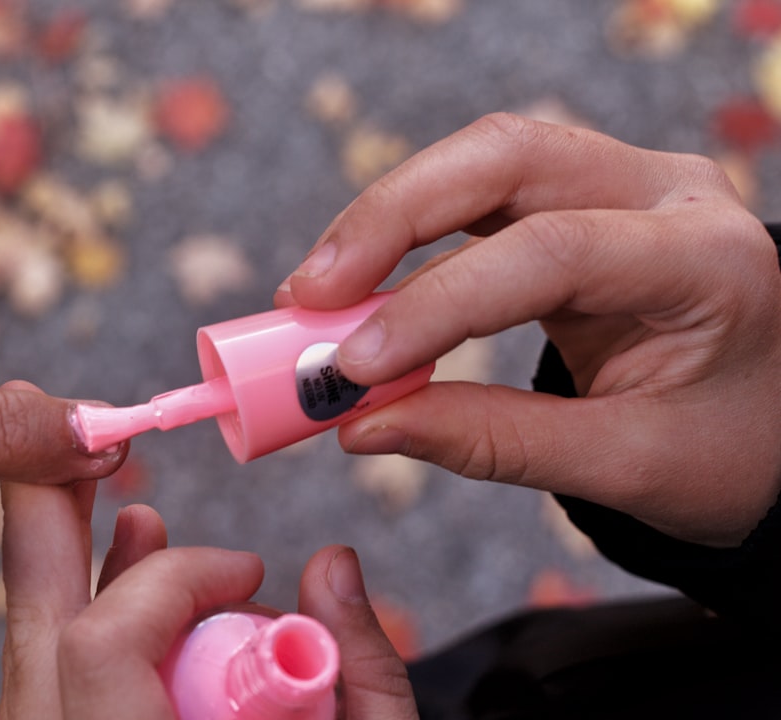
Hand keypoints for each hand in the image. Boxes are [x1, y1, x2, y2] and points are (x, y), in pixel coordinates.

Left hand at [0, 446, 417, 717]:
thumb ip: (362, 678)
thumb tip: (333, 566)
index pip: (102, 648)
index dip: (170, 581)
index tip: (247, 572)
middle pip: (35, 632)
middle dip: (47, 520)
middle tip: (68, 438)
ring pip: (36, 660)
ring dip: (76, 571)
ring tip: (116, 509)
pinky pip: (55, 688)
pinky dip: (88, 626)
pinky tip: (127, 582)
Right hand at [277, 113, 780, 547]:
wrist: (779, 424)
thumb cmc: (730, 450)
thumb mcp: (629, 466)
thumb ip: (495, 442)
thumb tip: (365, 426)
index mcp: (707, 260)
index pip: (551, 251)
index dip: (437, 304)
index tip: (354, 367)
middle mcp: (664, 192)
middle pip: (503, 157)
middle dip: (390, 220)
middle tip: (311, 296)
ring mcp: (620, 182)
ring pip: (480, 159)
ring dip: (387, 218)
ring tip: (318, 292)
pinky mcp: (578, 199)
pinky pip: (478, 191)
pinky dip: (410, 233)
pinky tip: (364, 281)